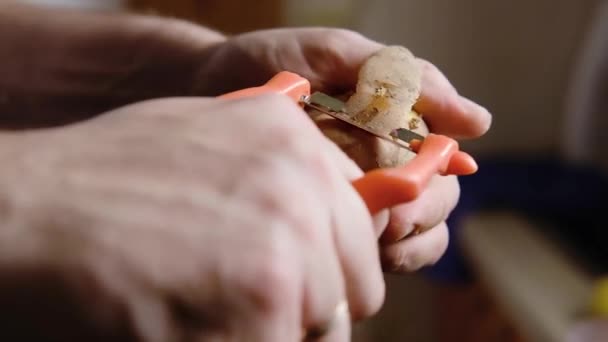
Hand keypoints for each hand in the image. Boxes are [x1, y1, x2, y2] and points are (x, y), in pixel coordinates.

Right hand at [0, 95, 383, 340]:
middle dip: (307, 306)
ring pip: (318, 331)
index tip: (300, 278)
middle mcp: (303, 194)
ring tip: (210, 306)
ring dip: (273, 330)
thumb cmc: (113, 174)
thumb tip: (337, 211)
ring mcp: (284, 258)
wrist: (36, 210)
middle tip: (247, 300)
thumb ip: (285, 168)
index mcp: (295, 144)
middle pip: (348, 292)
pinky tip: (191, 322)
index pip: (361, 235)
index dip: (332, 267)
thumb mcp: (212, 134)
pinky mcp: (257, 321)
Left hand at [200, 28, 491, 271]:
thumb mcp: (331, 54)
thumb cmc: (270, 62)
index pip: (444, 163)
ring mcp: (361, 192)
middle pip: (437, 203)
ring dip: (407, 246)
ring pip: (417, 236)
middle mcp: (386, 159)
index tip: (410, 193)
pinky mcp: (332, 218)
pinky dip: (377, 259)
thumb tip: (479, 123)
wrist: (204, 86)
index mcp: (395, 121)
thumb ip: (398, 75)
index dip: (436, 185)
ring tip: (372, 240)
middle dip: (420, 217)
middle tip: (387, 221)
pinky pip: (373, 252)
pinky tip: (354, 252)